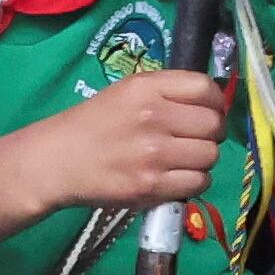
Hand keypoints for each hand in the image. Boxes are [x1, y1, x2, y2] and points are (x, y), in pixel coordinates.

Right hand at [23, 72, 222, 212]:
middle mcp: (153, 117)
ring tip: (184, 160)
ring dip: (203, 159)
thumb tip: (213, 103)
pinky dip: (194, 182)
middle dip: (211, 133)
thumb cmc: (94, 124)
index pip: (205, 89)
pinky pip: (199, 183)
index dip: (216, 102)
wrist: (58, 160)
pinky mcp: (151, 186)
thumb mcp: (127, 92)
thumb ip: (167, 92)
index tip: (210, 111)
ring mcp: (153, 154)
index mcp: (147, 88)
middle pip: (213, 125)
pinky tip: (177, 177)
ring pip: (210, 156)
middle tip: (195, 139)